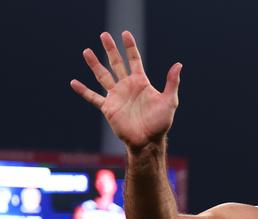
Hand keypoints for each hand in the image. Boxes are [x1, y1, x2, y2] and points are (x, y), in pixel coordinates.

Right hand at [71, 31, 181, 149]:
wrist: (148, 141)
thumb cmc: (161, 123)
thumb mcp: (169, 101)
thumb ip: (172, 83)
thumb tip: (179, 64)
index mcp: (141, 82)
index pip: (134, 60)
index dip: (130, 47)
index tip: (125, 33)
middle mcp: (127, 86)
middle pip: (116, 63)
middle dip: (110, 49)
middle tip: (104, 35)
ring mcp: (116, 96)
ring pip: (103, 76)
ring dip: (94, 64)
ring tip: (87, 51)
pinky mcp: (108, 108)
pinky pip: (93, 97)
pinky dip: (83, 90)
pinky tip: (73, 83)